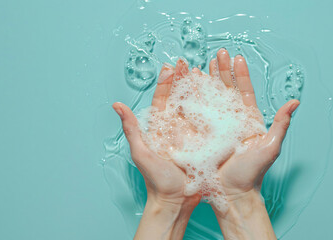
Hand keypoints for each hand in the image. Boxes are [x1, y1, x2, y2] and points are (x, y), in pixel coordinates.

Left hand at [112, 59, 199, 239]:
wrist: (176, 200)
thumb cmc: (157, 180)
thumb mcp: (141, 153)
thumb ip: (131, 129)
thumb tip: (116, 105)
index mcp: (159, 128)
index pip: (162, 99)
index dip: (165, 83)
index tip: (170, 67)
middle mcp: (175, 128)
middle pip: (179, 98)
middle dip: (182, 80)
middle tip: (187, 63)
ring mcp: (190, 134)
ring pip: (194, 107)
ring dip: (198, 89)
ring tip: (203, 72)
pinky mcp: (204, 142)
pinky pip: (207, 121)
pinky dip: (211, 107)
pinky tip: (216, 96)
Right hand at [208, 48, 299, 238]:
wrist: (232, 193)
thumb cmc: (252, 174)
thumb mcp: (270, 148)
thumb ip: (281, 124)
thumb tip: (295, 102)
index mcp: (248, 121)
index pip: (244, 91)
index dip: (240, 75)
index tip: (237, 58)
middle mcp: (231, 121)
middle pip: (226, 90)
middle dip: (222, 71)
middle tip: (218, 54)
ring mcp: (215, 127)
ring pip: (210, 99)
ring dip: (206, 81)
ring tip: (201, 65)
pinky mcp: (201, 135)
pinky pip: (196, 114)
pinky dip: (193, 99)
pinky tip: (188, 87)